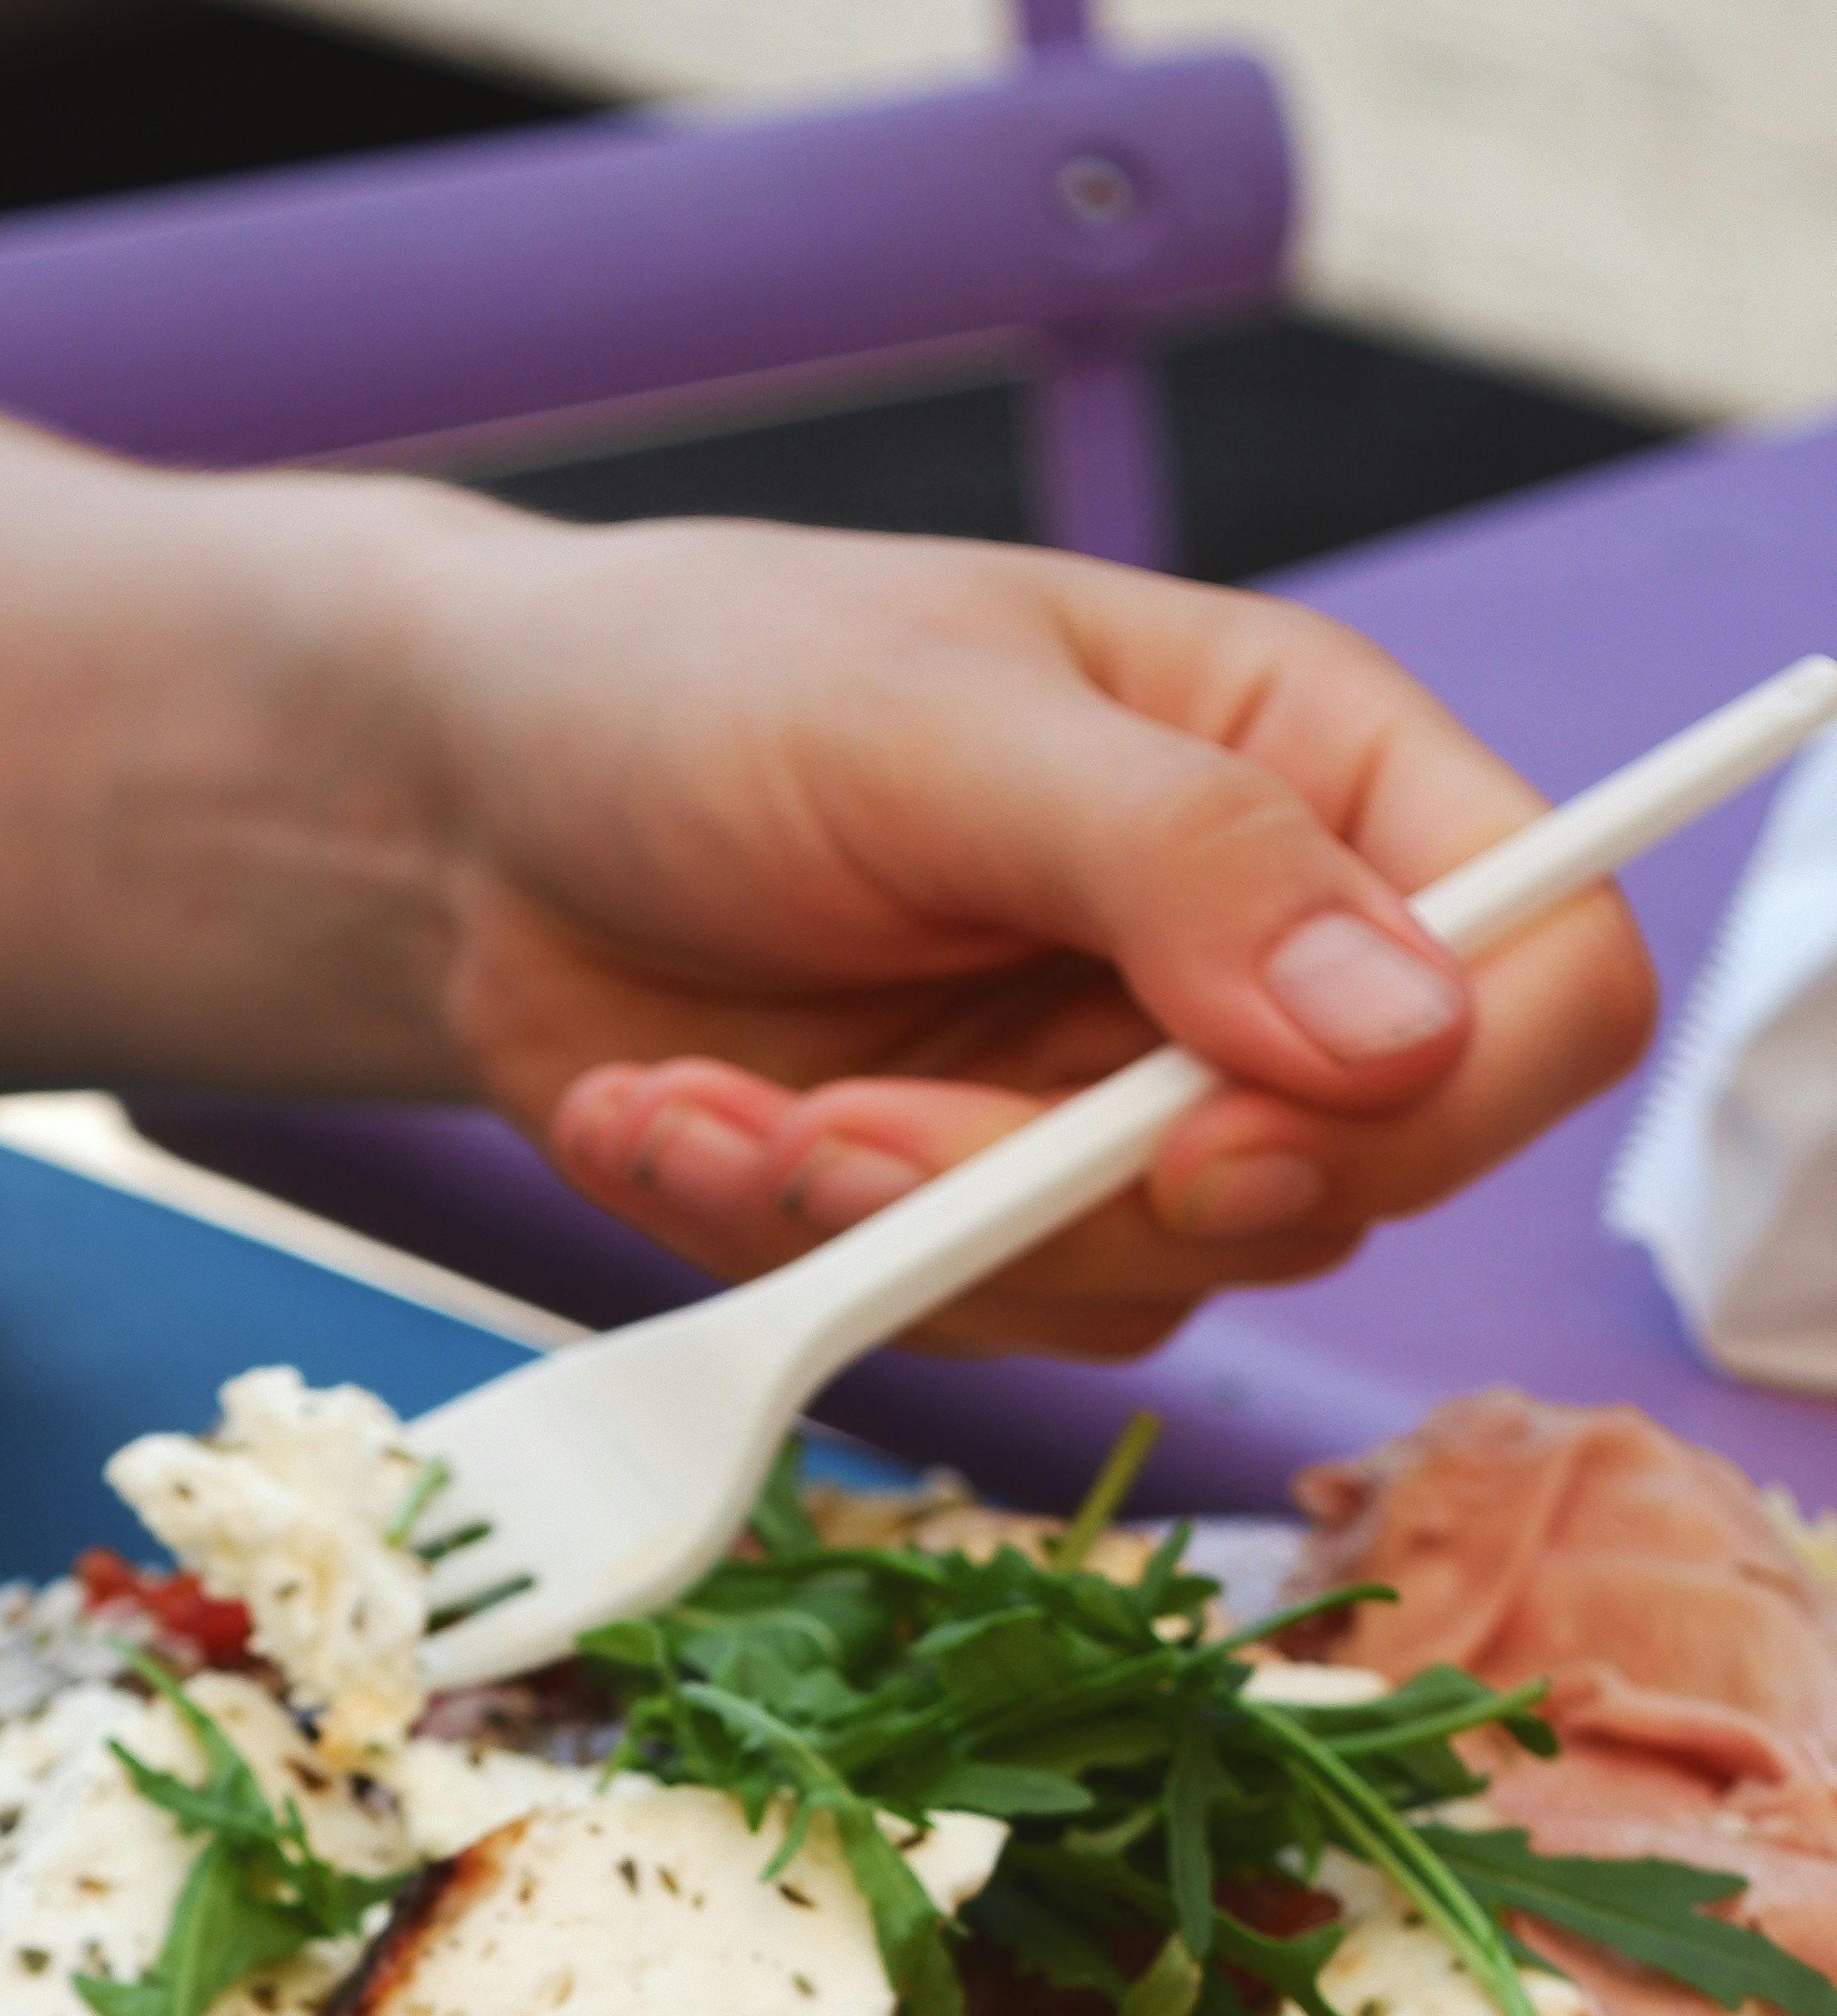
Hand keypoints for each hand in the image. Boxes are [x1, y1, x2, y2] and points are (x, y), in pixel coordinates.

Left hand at [413, 519, 1657, 1355]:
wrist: (474, 807)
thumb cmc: (706, 688)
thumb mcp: (943, 725)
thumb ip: (1182, 861)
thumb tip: (1406, 1028)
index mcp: (1313, 779)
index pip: (1541, 985)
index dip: (1431, 1105)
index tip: (1211, 1140)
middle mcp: (1248, 970)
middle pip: (1323, 1194)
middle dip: (1064, 1197)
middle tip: (855, 1127)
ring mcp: (1110, 1119)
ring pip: (1129, 1296)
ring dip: (891, 1234)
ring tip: (710, 1103)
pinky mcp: (969, 1231)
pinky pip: (948, 1327)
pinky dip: (779, 1257)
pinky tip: (661, 1121)